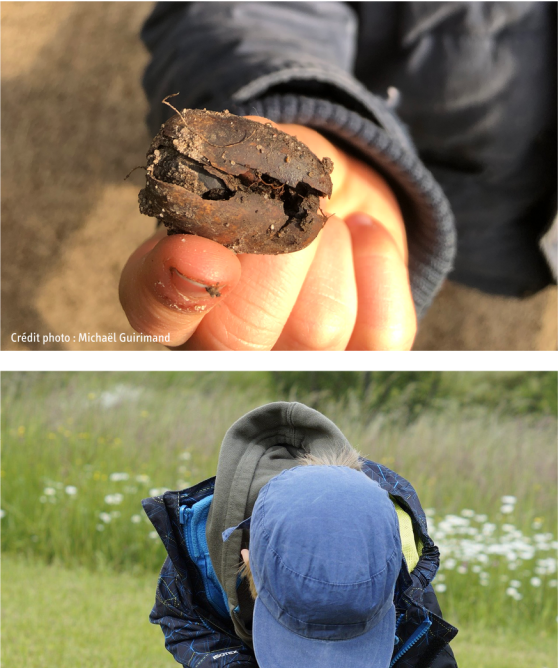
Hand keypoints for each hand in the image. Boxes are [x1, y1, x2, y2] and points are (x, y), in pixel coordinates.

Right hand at [119, 116, 415, 350]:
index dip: (174, 290)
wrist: (332, 194)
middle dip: (277, 258)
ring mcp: (292, 365)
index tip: (205, 253)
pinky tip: (363, 240)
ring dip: (332, 250)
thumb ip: (225, 171)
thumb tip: (234, 181)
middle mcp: (224, 350)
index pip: (154, 314)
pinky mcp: (358, 362)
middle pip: (242, 336)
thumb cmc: (268, 182)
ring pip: (318, 329)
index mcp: (172, 298)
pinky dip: (379, 264)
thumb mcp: (239, 157)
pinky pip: (380, 332)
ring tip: (325, 226)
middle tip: (289, 213)